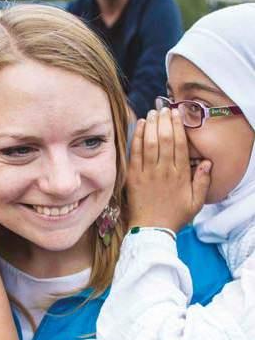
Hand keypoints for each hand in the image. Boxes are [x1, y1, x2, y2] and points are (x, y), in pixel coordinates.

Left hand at [127, 108, 211, 232]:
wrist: (151, 231)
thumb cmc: (173, 216)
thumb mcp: (195, 202)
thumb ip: (202, 182)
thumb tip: (206, 162)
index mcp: (179, 176)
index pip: (179, 145)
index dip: (177, 126)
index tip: (176, 114)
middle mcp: (163, 171)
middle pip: (164, 139)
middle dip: (163, 121)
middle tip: (163, 108)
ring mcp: (146, 173)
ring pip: (149, 143)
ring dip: (151, 125)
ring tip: (152, 113)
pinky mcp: (132, 177)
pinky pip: (134, 153)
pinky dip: (137, 137)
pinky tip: (139, 125)